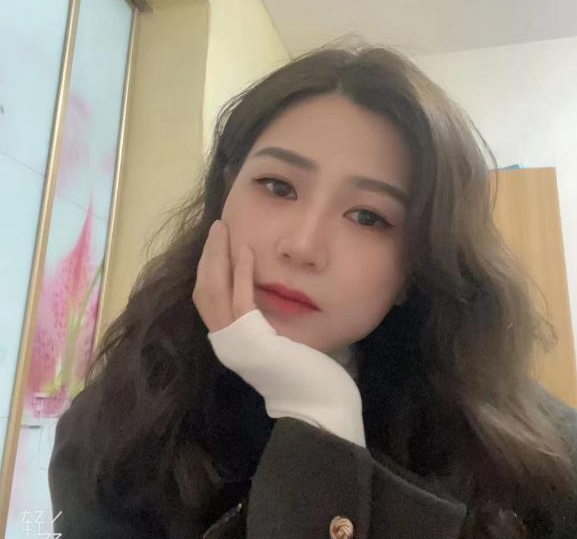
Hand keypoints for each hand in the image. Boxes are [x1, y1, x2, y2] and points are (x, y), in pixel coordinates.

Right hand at [192, 219, 365, 446]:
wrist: (317, 406)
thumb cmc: (304, 373)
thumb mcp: (278, 338)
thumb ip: (264, 317)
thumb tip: (266, 289)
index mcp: (230, 342)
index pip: (207, 297)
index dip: (208, 267)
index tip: (218, 242)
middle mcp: (225, 343)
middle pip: (203, 289)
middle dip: (208, 255)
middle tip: (218, 227)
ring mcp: (235, 344)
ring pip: (213, 291)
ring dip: (218, 256)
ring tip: (224, 230)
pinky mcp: (252, 342)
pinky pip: (241, 300)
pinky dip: (241, 273)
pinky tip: (248, 251)